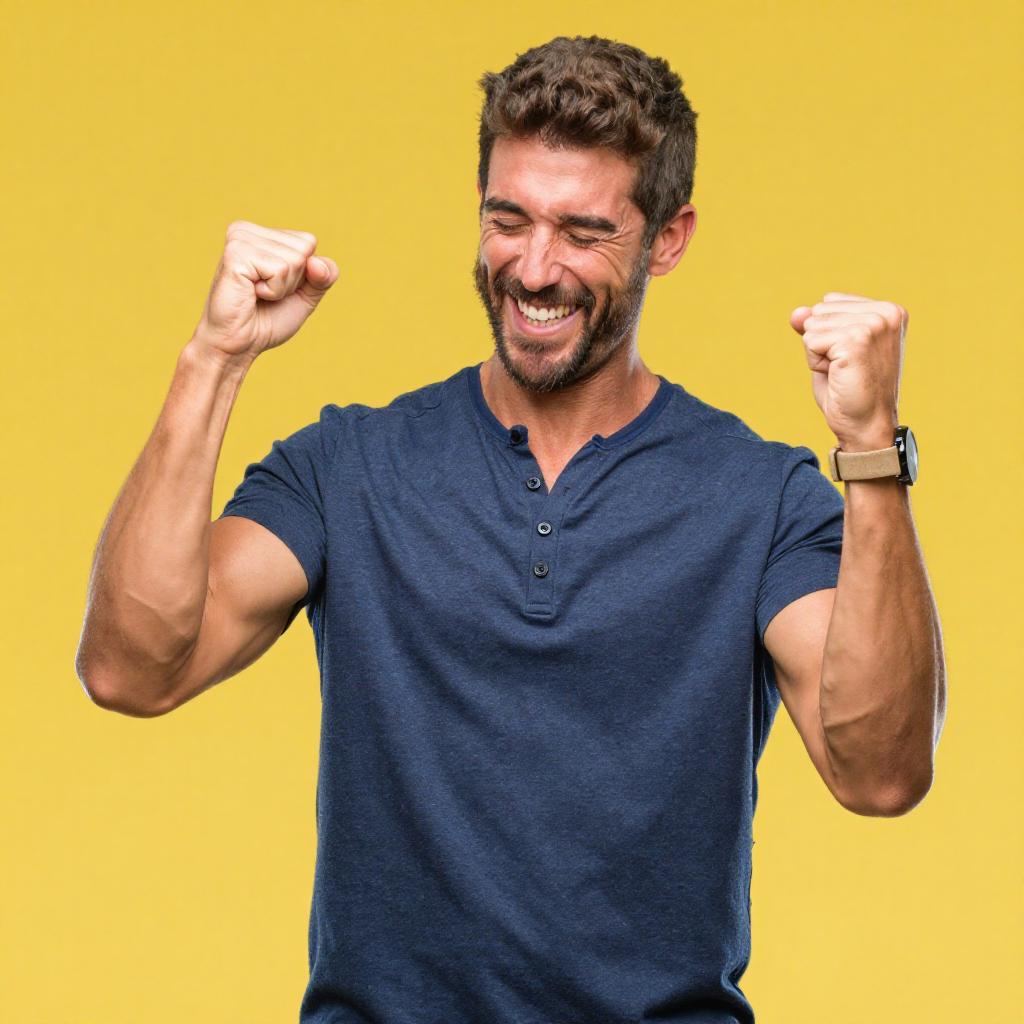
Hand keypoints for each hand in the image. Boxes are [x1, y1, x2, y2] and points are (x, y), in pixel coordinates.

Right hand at [191, 220, 337, 363]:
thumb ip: (324, 276)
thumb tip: (316, 262)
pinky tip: (251, 294)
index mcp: (261, 234)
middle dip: (293, 281)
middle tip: (265, 294)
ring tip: (257, 294)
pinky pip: (279, 269)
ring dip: (282, 287)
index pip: (308, 242)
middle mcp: (247, 231)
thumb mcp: (306, 295)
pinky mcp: (235, 253)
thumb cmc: (266, 320)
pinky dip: (273, 290)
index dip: (303, 274)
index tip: (276, 287)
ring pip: (295, 259)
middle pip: (304, 249)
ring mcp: (240, 239)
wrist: (238, 344)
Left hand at [789, 291, 907, 449]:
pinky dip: (815, 362)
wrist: (866, 425)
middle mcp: (886, 312)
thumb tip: (796, 312)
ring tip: (843, 372)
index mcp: (888, 310)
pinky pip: (810, 340)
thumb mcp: (830, 349)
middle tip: (845, 368)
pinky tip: (838, 376)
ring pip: (813, 325)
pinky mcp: (857, 339)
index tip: (851, 357)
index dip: (828, 333)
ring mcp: (873, 324)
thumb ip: (814, 324)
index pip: (830, 301)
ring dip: (818, 353)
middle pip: (820, 310)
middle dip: (822, 342)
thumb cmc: (849, 390)